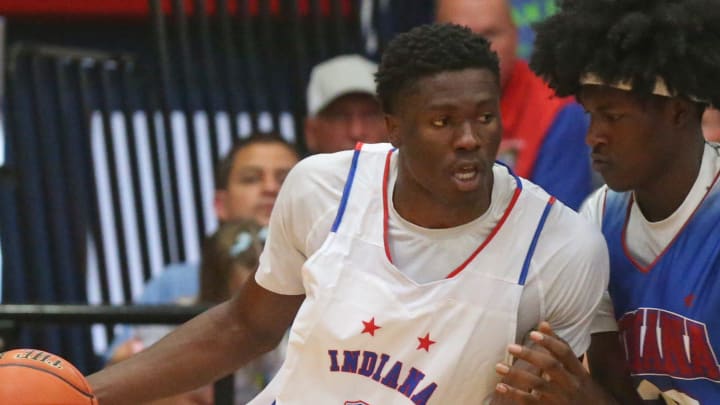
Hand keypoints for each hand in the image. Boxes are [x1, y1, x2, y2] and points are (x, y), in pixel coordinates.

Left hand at [493, 322, 616, 404]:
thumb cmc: (580, 387)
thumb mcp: (576, 369)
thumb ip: (559, 346)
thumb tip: (543, 322)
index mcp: (578, 371)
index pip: (565, 352)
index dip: (550, 342)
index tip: (533, 333)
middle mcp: (571, 384)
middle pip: (551, 367)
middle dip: (530, 355)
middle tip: (510, 346)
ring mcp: (561, 398)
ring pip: (538, 384)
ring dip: (516, 375)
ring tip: (499, 367)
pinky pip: (531, 401)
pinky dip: (515, 394)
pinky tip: (501, 387)